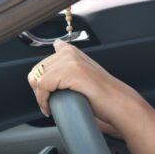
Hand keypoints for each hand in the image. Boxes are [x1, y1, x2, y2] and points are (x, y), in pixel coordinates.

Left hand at [27, 40, 142, 133]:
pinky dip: (43, 100)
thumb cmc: (102, 93)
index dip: (41, 81)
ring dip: (40, 96)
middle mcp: (69, 53)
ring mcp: (70, 61)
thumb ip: (68, 59)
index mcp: (70, 51)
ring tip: (50, 106)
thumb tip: (56, 45)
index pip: (41, 64)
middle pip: (37, 71)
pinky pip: (43, 86)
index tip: (48, 93)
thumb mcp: (82, 72)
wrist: (117, 102)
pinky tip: (50, 108)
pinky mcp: (70, 72)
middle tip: (48, 102)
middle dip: (39, 90)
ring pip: (38, 79)